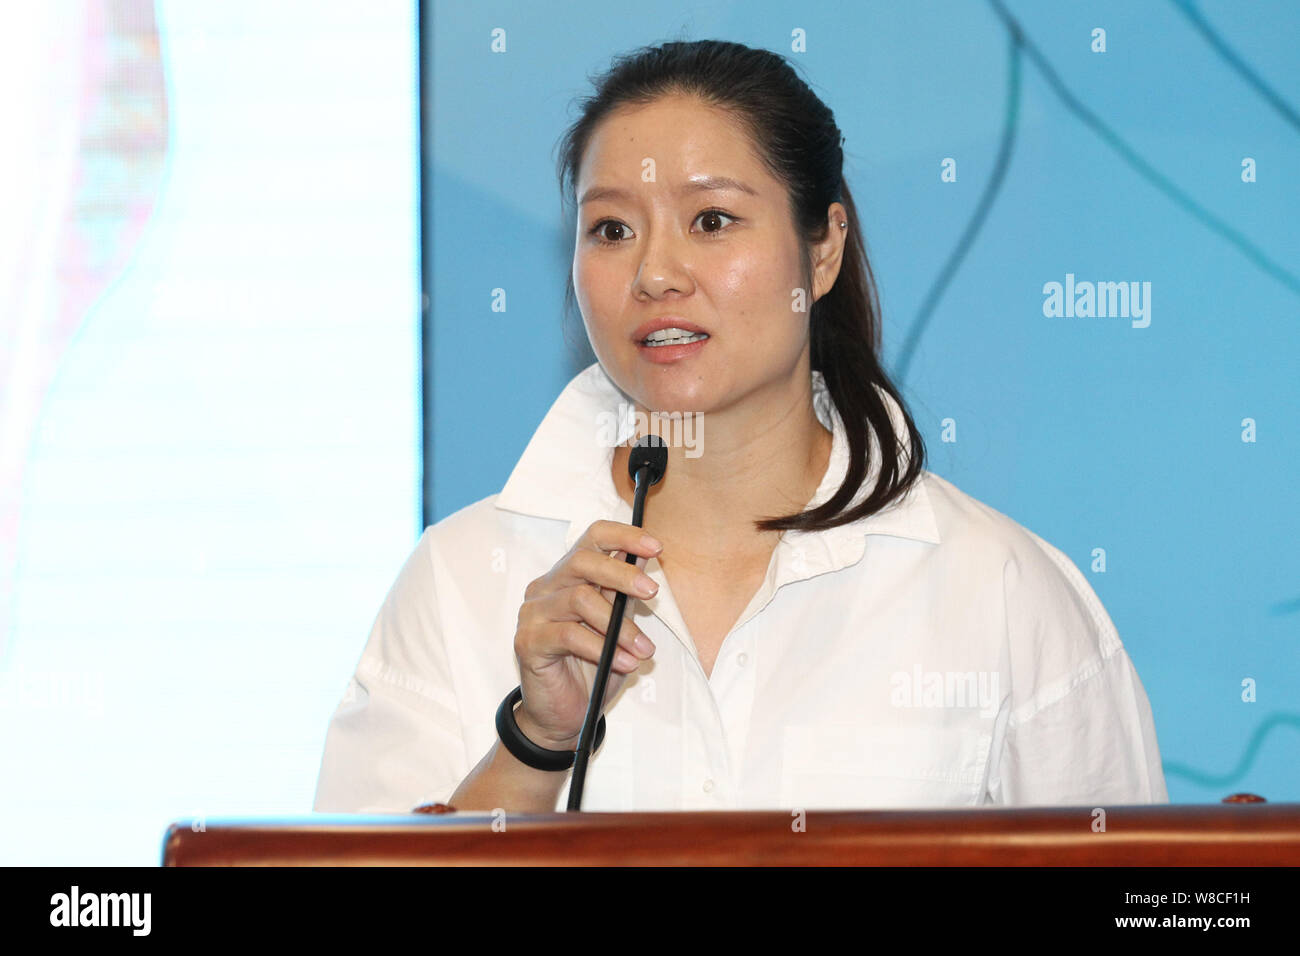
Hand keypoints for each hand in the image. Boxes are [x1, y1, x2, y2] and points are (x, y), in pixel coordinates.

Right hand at [511, 520, 661, 749]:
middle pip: (583, 561)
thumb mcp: (618, 625)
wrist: (563, 715)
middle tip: (653, 592)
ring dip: (620, 626)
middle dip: (622, 574)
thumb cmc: (593, 665)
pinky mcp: (528, 641)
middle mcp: (546, 587)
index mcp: (568, 575)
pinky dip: (603, 648)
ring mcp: (533, 613)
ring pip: (580, 599)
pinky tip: (625, 663)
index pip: (592, 538)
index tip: (656, 546)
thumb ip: (625, 593)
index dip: (624, 536)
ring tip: (644, 650)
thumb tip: (646, 557)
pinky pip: (569, 635)